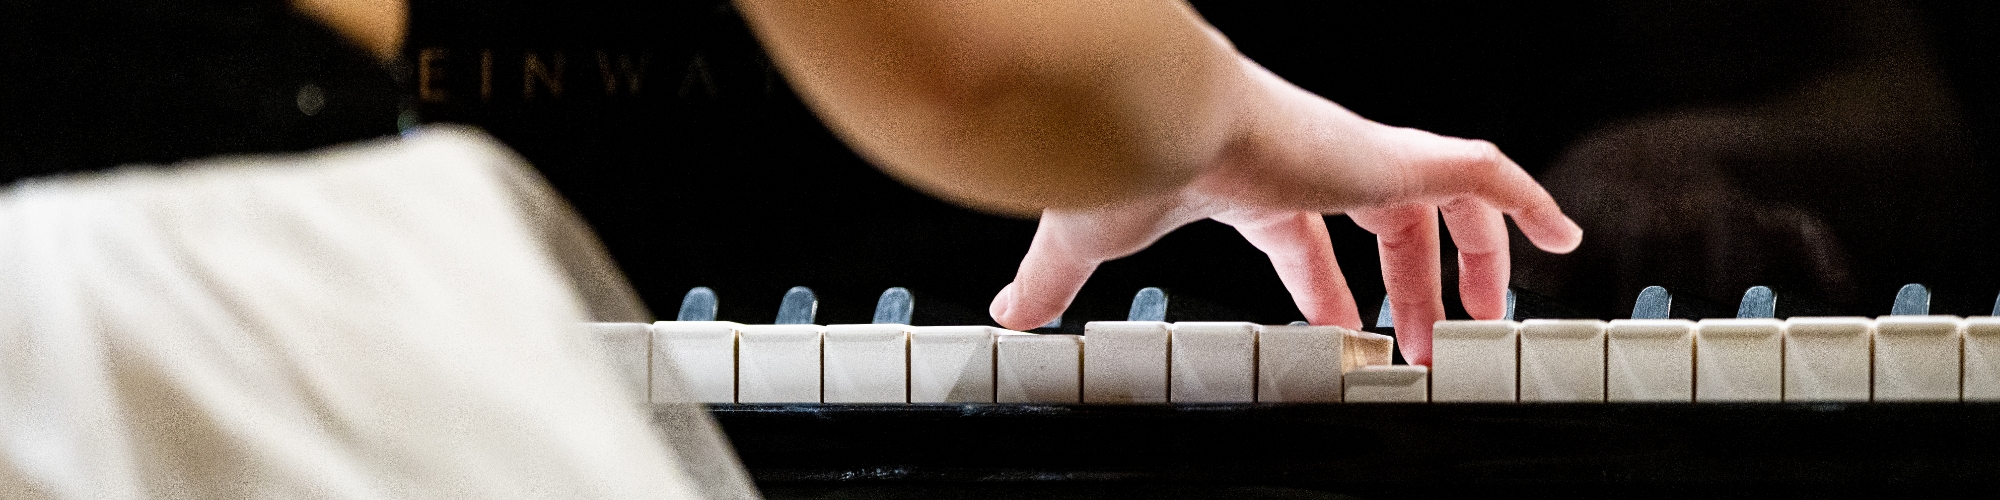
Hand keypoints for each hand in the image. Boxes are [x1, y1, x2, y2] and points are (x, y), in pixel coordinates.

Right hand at [988, 58, 1582, 365]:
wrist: (1157, 120)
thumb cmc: (1128, 168)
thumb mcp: (1088, 245)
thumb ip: (1055, 283)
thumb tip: (1006, 313)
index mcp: (1259, 187)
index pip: (1308, 241)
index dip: (1330, 288)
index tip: (1348, 329)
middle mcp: (1318, 167)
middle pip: (1387, 226)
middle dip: (1409, 286)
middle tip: (1422, 346)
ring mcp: (1363, 159)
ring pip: (1448, 199)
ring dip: (1477, 257)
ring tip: (1493, 313)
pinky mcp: (1396, 156)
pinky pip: (1489, 171)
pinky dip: (1531, 201)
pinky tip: (1565, 236)